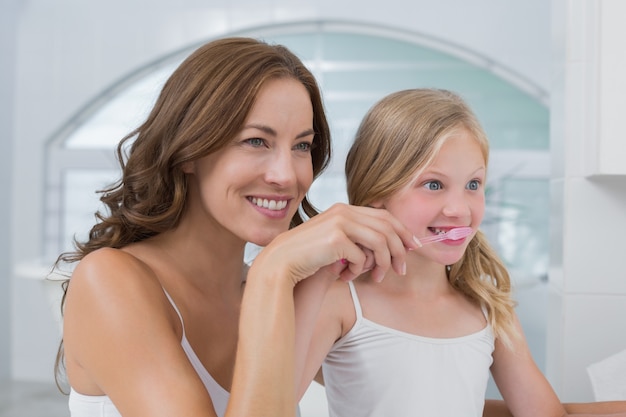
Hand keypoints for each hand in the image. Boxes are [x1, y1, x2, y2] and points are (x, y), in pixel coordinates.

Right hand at [252, 203, 419, 285]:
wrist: (280, 263)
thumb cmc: (307, 256)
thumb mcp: (334, 241)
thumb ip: (355, 237)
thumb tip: (389, 246)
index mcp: (344, 209)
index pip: (384, 215)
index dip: (402, 231)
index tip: (413, 247)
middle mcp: (343, 211)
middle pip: (387, 227)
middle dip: (400, 250)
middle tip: (402, 271)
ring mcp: (339, 223)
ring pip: (380, 242)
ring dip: (383, 264)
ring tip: (376, 279)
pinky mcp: (335, 239)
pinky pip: (361, 257)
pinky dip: (358, 270)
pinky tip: (345, 277)